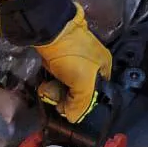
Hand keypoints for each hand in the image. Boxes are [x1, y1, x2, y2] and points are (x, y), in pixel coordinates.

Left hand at [35, 4, 111, 122]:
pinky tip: (43, 82)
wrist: (49, 29)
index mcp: (104, 65)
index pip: (98, 93)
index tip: (70, 107)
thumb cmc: (71, 55)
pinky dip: (49, 80)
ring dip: (55, 90)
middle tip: (55, 96)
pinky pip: (56, 76)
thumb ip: (81, 104)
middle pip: (80, 90)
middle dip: (66, 97)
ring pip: (66, 84)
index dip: (85, 103)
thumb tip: (72, 117)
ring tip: (46, 88)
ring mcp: (75, 58)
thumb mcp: (82, 82)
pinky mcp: (60, 56)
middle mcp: (92, 62)